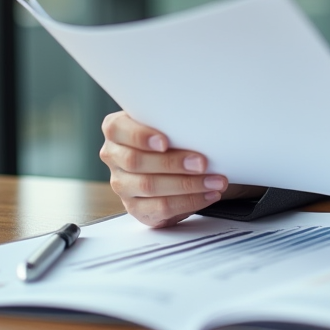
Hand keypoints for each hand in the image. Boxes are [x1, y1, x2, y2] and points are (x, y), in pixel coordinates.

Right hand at [99, 111, 261, 227]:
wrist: (174, 163)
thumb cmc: (172, 136)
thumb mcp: (168, 123)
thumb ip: (171, 120)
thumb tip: (199, 120)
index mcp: (117, 130)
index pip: (117, 130)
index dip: (140, 136)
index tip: (164, 142)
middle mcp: (114, 156)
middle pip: (136, 161)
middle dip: (172, 163)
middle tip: (202, 163)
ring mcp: (122, 184)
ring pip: (150, 187)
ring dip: (187, 185)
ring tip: (214, 181)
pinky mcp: (136, 208)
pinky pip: (160, 208)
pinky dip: (189, 202)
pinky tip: (208, 195)